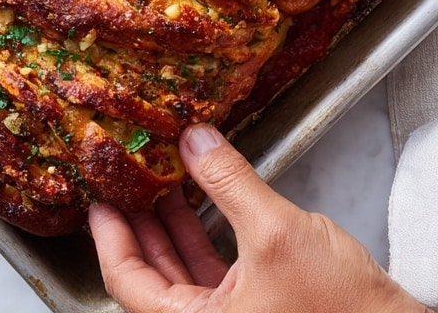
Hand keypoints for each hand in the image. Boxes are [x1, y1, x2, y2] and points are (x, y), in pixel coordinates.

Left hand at [89, 122, 425, 312]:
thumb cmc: (338, 311)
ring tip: (164, 184)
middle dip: (140, 229)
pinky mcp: (261, 310)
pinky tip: (208, 203)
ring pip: (185, 276)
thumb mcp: (275, 231)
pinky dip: (206, 237)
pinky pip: (216, 274)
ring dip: (174, 229)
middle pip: (152, 280)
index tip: (99, 203)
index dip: (111, 238)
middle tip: (125, 185)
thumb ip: (229, 182)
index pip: (128, 283)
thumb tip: (194, 141)